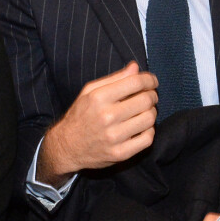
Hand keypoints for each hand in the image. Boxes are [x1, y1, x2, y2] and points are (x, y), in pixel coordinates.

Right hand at [37, 61, 157, 186]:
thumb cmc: (80, 115)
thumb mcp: (89, 91)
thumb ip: (114, 79)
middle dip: (152, 95)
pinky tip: (141, 127)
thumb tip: (135, 68)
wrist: (68, 146)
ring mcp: (114, 137)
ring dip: (151, 112)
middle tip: (149, 96)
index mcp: (98, 97)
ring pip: (149, 119)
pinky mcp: (121, 153)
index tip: (151, 82)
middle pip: (145, 100)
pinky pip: (148, 138)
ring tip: (144, 111)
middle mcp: (107, 116)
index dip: (149, 80)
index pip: (135, 83)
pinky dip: (149, 130)